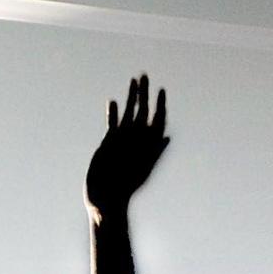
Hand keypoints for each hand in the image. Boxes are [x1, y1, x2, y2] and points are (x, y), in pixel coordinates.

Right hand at [86, 74, 168, 217]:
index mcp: (148, 144)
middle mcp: (137, 139)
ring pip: (129, 113)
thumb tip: (164, 137)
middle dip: (145, 94)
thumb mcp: (141, 169)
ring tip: (134, 80)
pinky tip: (114, 101)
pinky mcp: (109, 142)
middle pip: (143, 111)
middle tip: (145, 75)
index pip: (157, 120)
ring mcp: (123, 139)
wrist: (107, 198)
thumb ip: (152, 152)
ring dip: (132, 97)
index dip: (160, 105)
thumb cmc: (125, 188)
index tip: (161, 91)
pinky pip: (113, 123)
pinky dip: (114, 113)